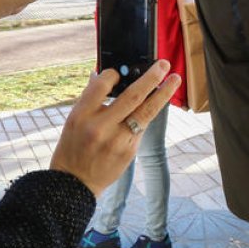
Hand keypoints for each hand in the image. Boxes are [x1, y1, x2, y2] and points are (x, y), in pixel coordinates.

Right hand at [50, 59, 181, 195]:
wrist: (75, 183)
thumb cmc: (73, 147)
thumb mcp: (73, 121)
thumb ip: (90, 99)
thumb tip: (102, 75)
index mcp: (80, 116)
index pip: (101, 86)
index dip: (113, 74)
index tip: (120, 71)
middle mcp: (100, 127)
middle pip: (132, 96)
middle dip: (151, 78)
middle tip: (163, 65)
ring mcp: (117, 140)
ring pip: (146, 112)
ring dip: (164, 93)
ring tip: (175, 79)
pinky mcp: (129, 150)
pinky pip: (142, 126)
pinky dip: (148, 113)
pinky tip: (156, 102)